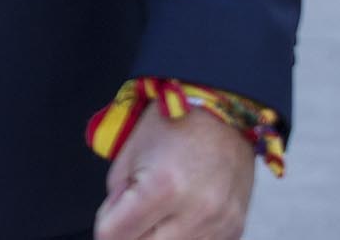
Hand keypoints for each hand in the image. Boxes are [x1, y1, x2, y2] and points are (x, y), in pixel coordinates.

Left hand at [93, 104, 254, 239]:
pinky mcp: (234, 229)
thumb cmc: (172, 125)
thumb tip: (113, 228)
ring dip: (157, 237)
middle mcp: (196, 212)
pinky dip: (182, 237)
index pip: (116, 235)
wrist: (223, 113)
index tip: (107, 222)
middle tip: (129, 220)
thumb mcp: (129, 154)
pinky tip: (178, 218)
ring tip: (155, 215)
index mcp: (163, 187)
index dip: (105, 230)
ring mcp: (219, 224)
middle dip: (130, 236)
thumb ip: (117, 198)